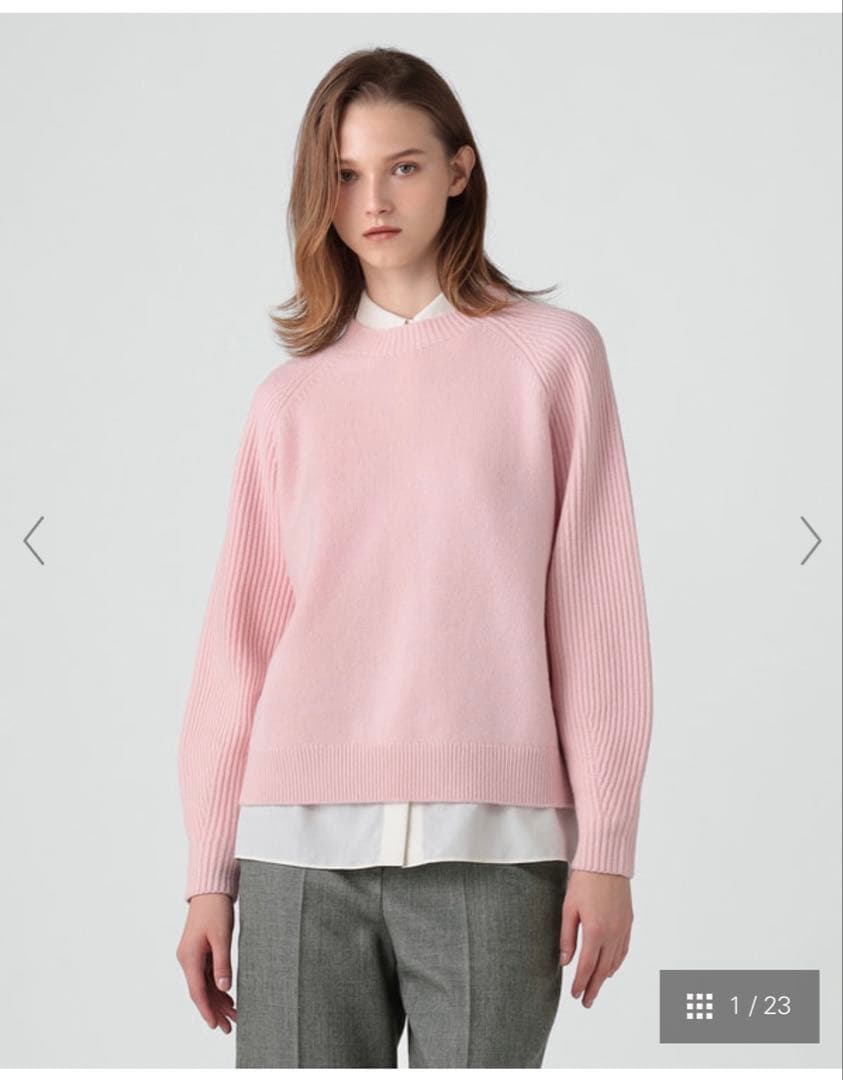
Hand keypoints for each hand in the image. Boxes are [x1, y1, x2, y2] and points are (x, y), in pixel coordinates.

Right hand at [176, 893, 237, 1032]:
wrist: (210, 890)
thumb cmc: (215, 909)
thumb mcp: (221, 937)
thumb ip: (222, 963)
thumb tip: (224, 988)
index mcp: (189, 957)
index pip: (197, 991)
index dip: (207, 1010)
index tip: (216, 1025)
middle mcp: (188, 959)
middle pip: (201, 991)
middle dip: (215, 1010)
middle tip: (229, 1027)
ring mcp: (193, 956)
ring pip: (205, 985)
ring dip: (218, 1000)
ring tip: (233, 1016)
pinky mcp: (200, 951)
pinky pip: (207, 975)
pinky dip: (217, 987)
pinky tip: (228, 997)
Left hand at [559, 869, 632, 1008]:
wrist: (606, 861)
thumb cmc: (584, 881)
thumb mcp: (568, 908)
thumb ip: (567, 937)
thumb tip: (564, 961)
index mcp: (596, 932)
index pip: (588, 966)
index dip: (581, 983)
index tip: (575, 995)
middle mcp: (613, 934)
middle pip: (603, 969)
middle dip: (594, 987)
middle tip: (586, 1002)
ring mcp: (623, 928)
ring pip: (615, 961)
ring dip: (606, 977)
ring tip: (596, 987)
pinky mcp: (628, 921)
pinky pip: (624, 949)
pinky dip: (617, 962)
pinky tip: (611, 967)